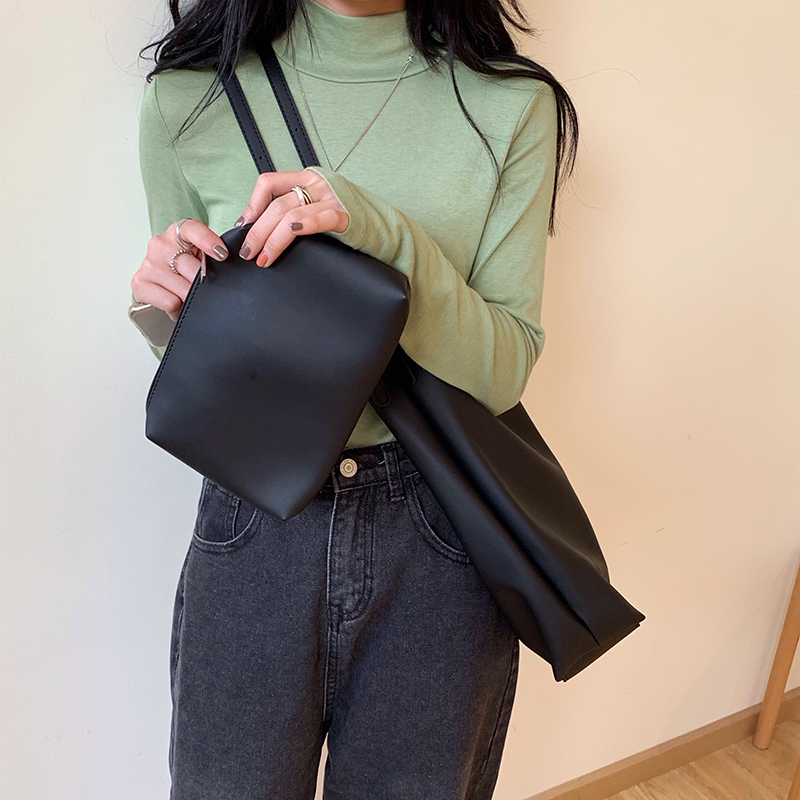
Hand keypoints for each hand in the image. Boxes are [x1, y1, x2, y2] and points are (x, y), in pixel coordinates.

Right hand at [131, 219, 228, 321]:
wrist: (164, 287)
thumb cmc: (186, 271)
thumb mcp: (202, 259)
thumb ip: (213, 258)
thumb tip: (225, 262)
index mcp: (179, 232)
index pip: (193, 229)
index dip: (208, 241)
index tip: (222, 254)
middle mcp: (161, 244)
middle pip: (192, 269)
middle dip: (204, 284)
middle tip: (205, 289)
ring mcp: (149, 262)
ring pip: (182, 288)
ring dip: (190, 298)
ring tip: (188, 296)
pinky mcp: (139, 282)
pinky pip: (169, 301)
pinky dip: (177, 307)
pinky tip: (176, 301)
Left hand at [234, 168, 349, 266]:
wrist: (385, 226)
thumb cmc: (350, 218)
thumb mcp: (319, 205)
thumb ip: (295, 209)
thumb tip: (262, 230)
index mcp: (308, 178)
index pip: (269, 183)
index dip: (252, 205)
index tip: (244, 226)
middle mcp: (318, 184)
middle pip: (276, 205)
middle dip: (258, 231)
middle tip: (248, 252)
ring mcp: (332, 199)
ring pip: (291, 214)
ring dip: (272, 239)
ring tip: (263, 258)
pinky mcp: (346, 216)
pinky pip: (322, 219)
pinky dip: (304, 226)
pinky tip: (291, 234)